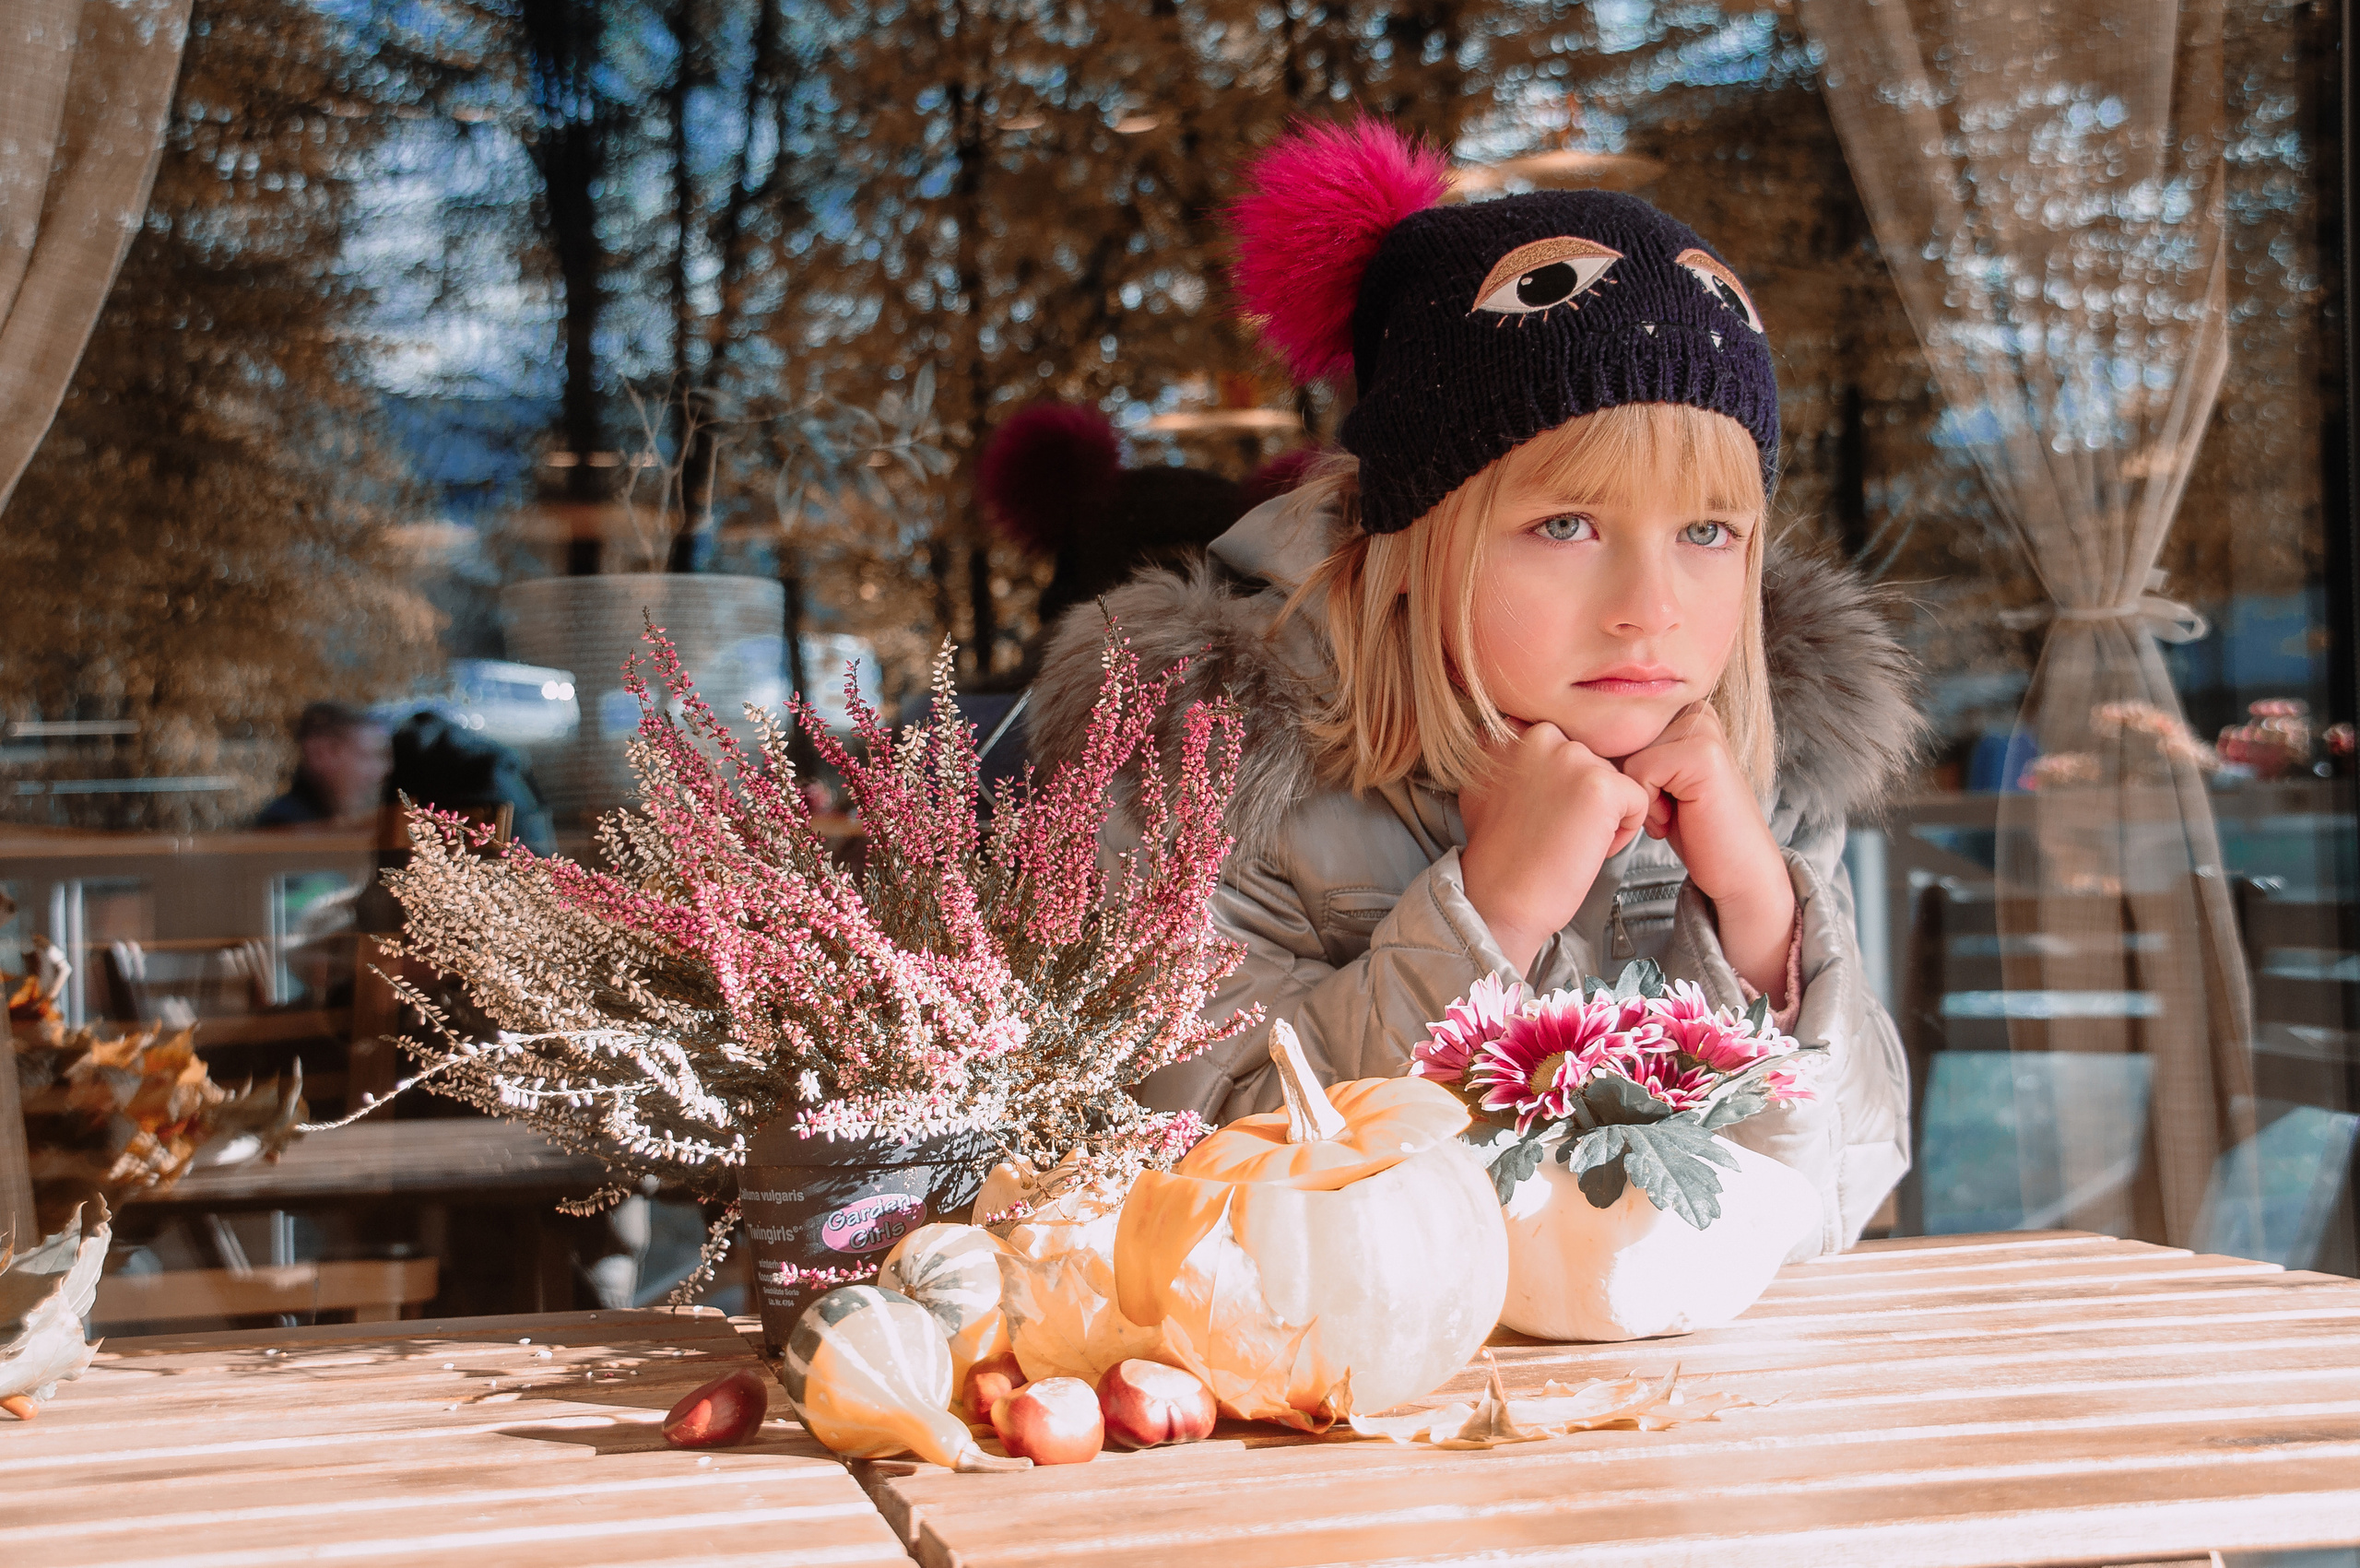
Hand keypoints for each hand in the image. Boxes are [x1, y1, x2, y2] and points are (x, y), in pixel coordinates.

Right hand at [1459, 722, 1653, 977]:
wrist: (1498, 898)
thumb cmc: (1495, 855)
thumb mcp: (1482, 786)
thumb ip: (1507, 755)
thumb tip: (1522, 740)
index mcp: (1511, 730)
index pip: (1562, 746)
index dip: (1556, 786)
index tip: (1535, 813)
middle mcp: (1541, 735)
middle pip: (1590, 762)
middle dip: (1580, 798)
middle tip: (1551, 831)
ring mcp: (1572, 757)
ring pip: (1614, 782)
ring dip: (1601, 815)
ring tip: (1565, 841)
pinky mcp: (1602, 786)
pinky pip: (1637, 802)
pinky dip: (1622, 832)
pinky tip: (1586, 848)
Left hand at [1617, 702, 1794, 996]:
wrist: (1736, 870)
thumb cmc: (1692, 829)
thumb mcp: (1651, 780)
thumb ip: (1623, 750)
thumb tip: (1559, 734)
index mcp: (1679, 710)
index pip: (1612, 729)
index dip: (1616, 775)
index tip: (1649, 797)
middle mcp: (1691, 709)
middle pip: (1615, 742)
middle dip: (1628, 786)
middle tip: (1666, 808)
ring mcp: (1700, 727)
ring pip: (1625, 759)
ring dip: (1640, 798)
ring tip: (1674, 811)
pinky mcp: (1701, 752)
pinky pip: (1640, 772)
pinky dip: (1651, 806)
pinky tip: (1680, 816)